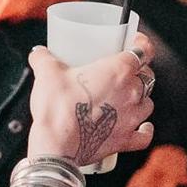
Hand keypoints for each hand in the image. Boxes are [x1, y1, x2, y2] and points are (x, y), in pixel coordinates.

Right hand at [27, 34, 155, 163]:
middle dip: (138, 71)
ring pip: (148, 103)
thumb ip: (43, 58)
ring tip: (126, 96)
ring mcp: (131, 118)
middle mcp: (130, 93)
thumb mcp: (46, 73)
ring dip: (140, 98)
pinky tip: (143, 127)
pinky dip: (144, 130)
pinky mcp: (125, 140)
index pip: (143, 51)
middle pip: (147, 76)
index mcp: (118, 71)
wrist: (57, 144)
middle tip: (123, 70)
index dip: (142, 43)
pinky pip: (144, 135)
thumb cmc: (58, 107)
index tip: (136, 41)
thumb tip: (39, 53)